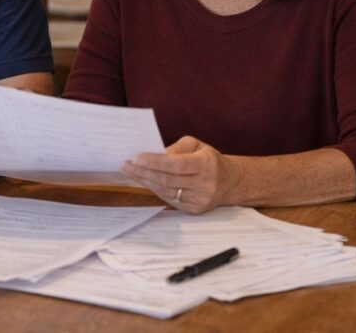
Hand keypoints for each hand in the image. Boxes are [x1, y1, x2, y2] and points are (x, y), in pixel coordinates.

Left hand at [120, 136, 244, 213]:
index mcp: (207, 164)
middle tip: (126, 165)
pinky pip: (169, 199)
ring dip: (145, 182)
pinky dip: (154, 190)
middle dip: (144, 172)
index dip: (155, 162)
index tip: (136, 158)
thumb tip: (154, 154)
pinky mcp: (194, 210)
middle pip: (168, 180)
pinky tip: (144, 181)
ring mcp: (200, 199)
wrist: (230, 182)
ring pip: (166, 191)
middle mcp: (205, 184)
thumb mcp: (197, 145)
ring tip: (130, 172)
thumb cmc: (209, 159)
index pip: (177, 165)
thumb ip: (176, 148)